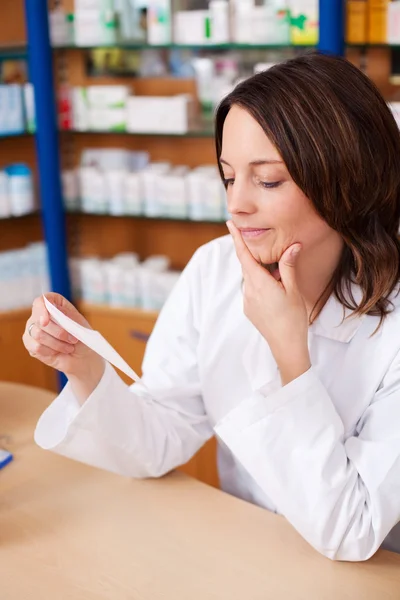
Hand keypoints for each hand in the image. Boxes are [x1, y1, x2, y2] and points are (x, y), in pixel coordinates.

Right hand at [23, 293, 104, 388]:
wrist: (82, 356)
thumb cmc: (82, 337)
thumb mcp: (79, 324)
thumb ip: (66, 315)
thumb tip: (53, 308)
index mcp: (53, 305)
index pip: (41, 301)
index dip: (42, 309)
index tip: (46, 321)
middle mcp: (39, 315)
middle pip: (40, 320)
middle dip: (59, 332)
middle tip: (73, 339)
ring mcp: (33, 329)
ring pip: (38, 334)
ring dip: (57, 343)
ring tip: (69, 347)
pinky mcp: (30, 344)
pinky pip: (36, 347)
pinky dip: (51, 351)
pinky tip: (58, 352)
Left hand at [227, 221, 309, 384]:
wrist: (286, 346)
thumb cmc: (293, 319)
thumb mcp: (293, 290)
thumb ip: (289, 267)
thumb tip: (292, 246)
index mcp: (259, 283)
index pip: (244, 255)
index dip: (237, 238)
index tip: (230, 224)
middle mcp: (249, 291)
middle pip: (248, 265)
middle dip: (256, 256)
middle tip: (271, 252)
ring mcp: (247, 301)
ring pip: (252, 278)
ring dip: (263, 273)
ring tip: (282, 283)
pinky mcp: (249, 309)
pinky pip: (253, 290)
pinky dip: (262, 285)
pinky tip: (277, 293)